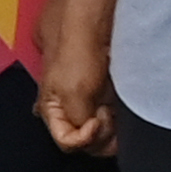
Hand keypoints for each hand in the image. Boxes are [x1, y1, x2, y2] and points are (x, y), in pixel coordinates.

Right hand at [39, 0, 119, 156]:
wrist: (93, 29)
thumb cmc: (77, 57)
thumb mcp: (73, 95)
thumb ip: (78, 125)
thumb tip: (90, 138)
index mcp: (51, 110)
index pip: (66, 142)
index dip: (84, 138)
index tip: (98, 121)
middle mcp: (65, 110)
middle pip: (84, 140)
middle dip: (99, 134)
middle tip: (107, 114)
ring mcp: (83, 103)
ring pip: (99, 132)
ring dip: (111, 125)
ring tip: (113, 107)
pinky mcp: (100, 95)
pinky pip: (110, 118)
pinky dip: (118, 117)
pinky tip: (120, 105)